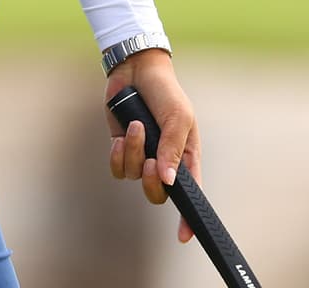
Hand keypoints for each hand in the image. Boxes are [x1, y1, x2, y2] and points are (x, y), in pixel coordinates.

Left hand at [102, 49, 202, 243]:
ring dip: (134, 153)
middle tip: (151, 163)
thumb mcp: (178, 117)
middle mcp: (164, 160)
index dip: (188, 218)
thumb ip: (173, 149)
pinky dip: (119, 154)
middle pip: (158, 193)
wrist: (136, 71)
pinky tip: (122, 135)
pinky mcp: (122, 149)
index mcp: (186, 156)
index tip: (184, 236)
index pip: (191, 194)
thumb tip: (167, 181)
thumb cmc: (165, 93)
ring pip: (135, 176)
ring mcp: (142, 155)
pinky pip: (118, 168)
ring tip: (137, 126)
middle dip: (151, 183)